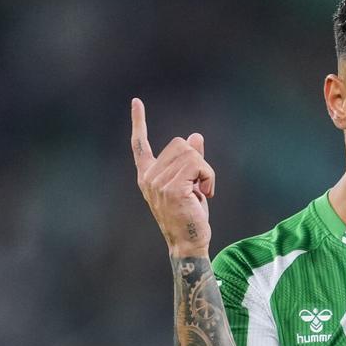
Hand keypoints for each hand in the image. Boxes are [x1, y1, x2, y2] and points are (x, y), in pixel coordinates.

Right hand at [131, 98, 214, 256]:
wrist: (188, 243)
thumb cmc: (189, 217)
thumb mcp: (190, 185)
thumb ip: (191, 161)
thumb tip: (195, 135)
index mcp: (147, 175)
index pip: (140, 144)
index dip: (139, 122)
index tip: (136, 102)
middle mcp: (149, 177)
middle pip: (180, 144)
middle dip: (198, 161)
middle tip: (199, 185)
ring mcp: (158, 182)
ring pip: (191, 153)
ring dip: (205, 171)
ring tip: (202, 192)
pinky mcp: (173, 188)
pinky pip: (199, 165)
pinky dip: (209, 177)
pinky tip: (205, 194)